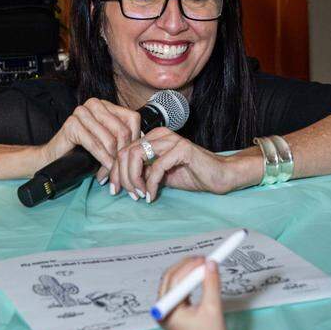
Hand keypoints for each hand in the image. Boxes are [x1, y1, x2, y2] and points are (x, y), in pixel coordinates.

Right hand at [39, 98, 140, 179]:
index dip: (135, 140)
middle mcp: (94, 104)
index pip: (132, 118)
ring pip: (110, 138)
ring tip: (112, 175)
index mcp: (106, 105)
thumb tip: (144, 146)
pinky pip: (94, 144)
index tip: (132, 158)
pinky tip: (103, 171)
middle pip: (122, 129)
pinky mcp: (72, 124)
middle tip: (122, 172)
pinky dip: (101, 159)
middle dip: (123, 154)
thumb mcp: (108, 143)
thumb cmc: (82, 151)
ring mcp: (81, 112)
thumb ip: (124, 140)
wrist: (55, 157)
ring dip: (112, 160)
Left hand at [112, 128, 248, 201]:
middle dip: (121, 176)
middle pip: (125, 151)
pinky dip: (150, 184)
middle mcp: (159, 134)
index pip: (123, 149)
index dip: (113, 170)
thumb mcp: (159, 175)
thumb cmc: (191, 174)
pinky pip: (156, 167)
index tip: (111, 188)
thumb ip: (142, 172)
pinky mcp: (181, 149)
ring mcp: (171, 139)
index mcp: (152, 137)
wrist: (219, 176)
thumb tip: (120, 180)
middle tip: (126, 194)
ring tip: (139, 195)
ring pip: (136, 156)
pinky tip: (152, 196)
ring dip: (134, 179)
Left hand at [158, 257, 231, 329]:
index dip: (189, 266)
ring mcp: (166, 312)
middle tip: (205, 259)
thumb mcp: (213, 308)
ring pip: (173, 284)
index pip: (174, 279)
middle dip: (187, 266)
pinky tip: (200, 277)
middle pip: (170, 279)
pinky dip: (188, 283)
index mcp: (167, 310)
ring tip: (204, 266)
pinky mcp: (173, 313)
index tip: (205, 258)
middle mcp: (162, 309)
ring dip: (187, 273)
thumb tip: (211, 263)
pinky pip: (178, 292)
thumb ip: (211, 284)